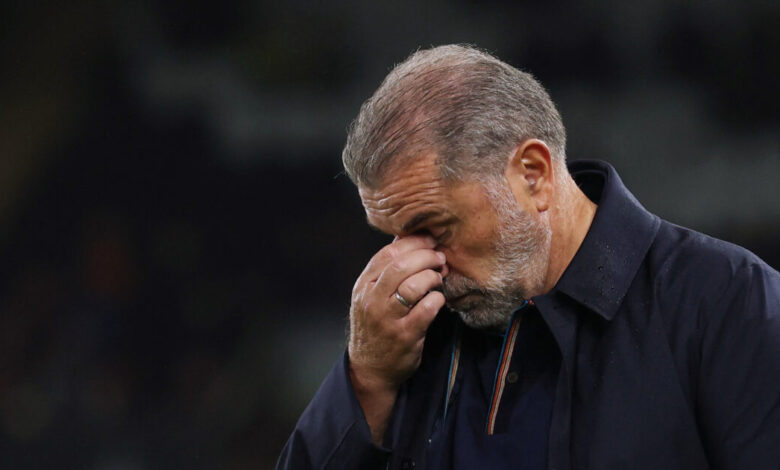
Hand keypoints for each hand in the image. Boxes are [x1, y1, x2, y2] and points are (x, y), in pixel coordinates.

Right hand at [348, 235, 446, 442]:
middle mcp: (372, 300)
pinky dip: (437, 299)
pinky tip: (438, 299)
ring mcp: (387, 319)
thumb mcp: (371, 296)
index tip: (431, 240)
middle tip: (440, 258)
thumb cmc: (375, 326)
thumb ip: (386, 270)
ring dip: (433, 277)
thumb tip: (406, 238)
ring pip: (413, 285)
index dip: (413, 242)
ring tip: (439, 278)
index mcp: (363, 286)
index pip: (388, 253)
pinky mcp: (405, 335)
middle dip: (426, 256)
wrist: (370, 368)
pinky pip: (427, 309)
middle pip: (401, 265)